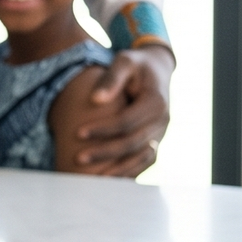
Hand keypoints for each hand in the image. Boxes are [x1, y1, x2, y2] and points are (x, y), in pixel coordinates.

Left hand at [71, 44, 172, 170]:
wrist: (157, 70)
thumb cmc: (135, 65)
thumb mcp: (124, 61)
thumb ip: (111, 78)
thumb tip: (95, 100)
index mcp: (156, 102)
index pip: (127, 121)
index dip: (102, 129)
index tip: (77, 133)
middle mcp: (163, 121)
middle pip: (133, 143)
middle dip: (105, 152)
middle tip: (78, 159)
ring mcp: (162, 133)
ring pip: (141, 158)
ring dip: (117, 169)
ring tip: (91, 178)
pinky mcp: (157, 141)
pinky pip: (144, 161)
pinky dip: (128, 172)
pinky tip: (107, 179)